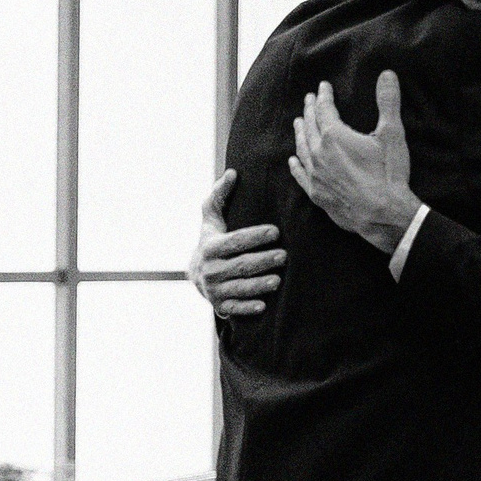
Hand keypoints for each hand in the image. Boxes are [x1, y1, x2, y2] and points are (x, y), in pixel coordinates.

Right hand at [186, 169, 284, 319]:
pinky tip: (264, 305)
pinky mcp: (220, 306)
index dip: (255, 236)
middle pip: (240, 265)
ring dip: (259, 285)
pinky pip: (235, 308)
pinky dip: (248, 307)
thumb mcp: (211, 218)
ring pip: (239, 287)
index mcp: (211, 246)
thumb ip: (220, 195)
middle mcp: (211, 269)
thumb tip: (233, 173)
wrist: (196, 274)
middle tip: (284, 256)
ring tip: (278, 280)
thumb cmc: (211, 240)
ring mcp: (215, 289)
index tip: (275, 232)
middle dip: (262, 261)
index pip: (235, 241)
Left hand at [289, 72, 418, 256]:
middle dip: (309, 111)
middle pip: (310, 127)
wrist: (383, 215)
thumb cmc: (388, 175)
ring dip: (300, 134)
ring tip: (298, 123)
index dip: (323, 96)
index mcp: (334, 136)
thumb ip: (388, 102)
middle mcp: (319, 154)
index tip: (323, 87)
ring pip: (302, 149)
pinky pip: (301, 176)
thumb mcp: (392, 135)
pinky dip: (296, 166)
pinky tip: (293, 160)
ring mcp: (316, 176)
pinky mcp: (317, 195)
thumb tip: (387, 74)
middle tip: (308, 100)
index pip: (324, 109)